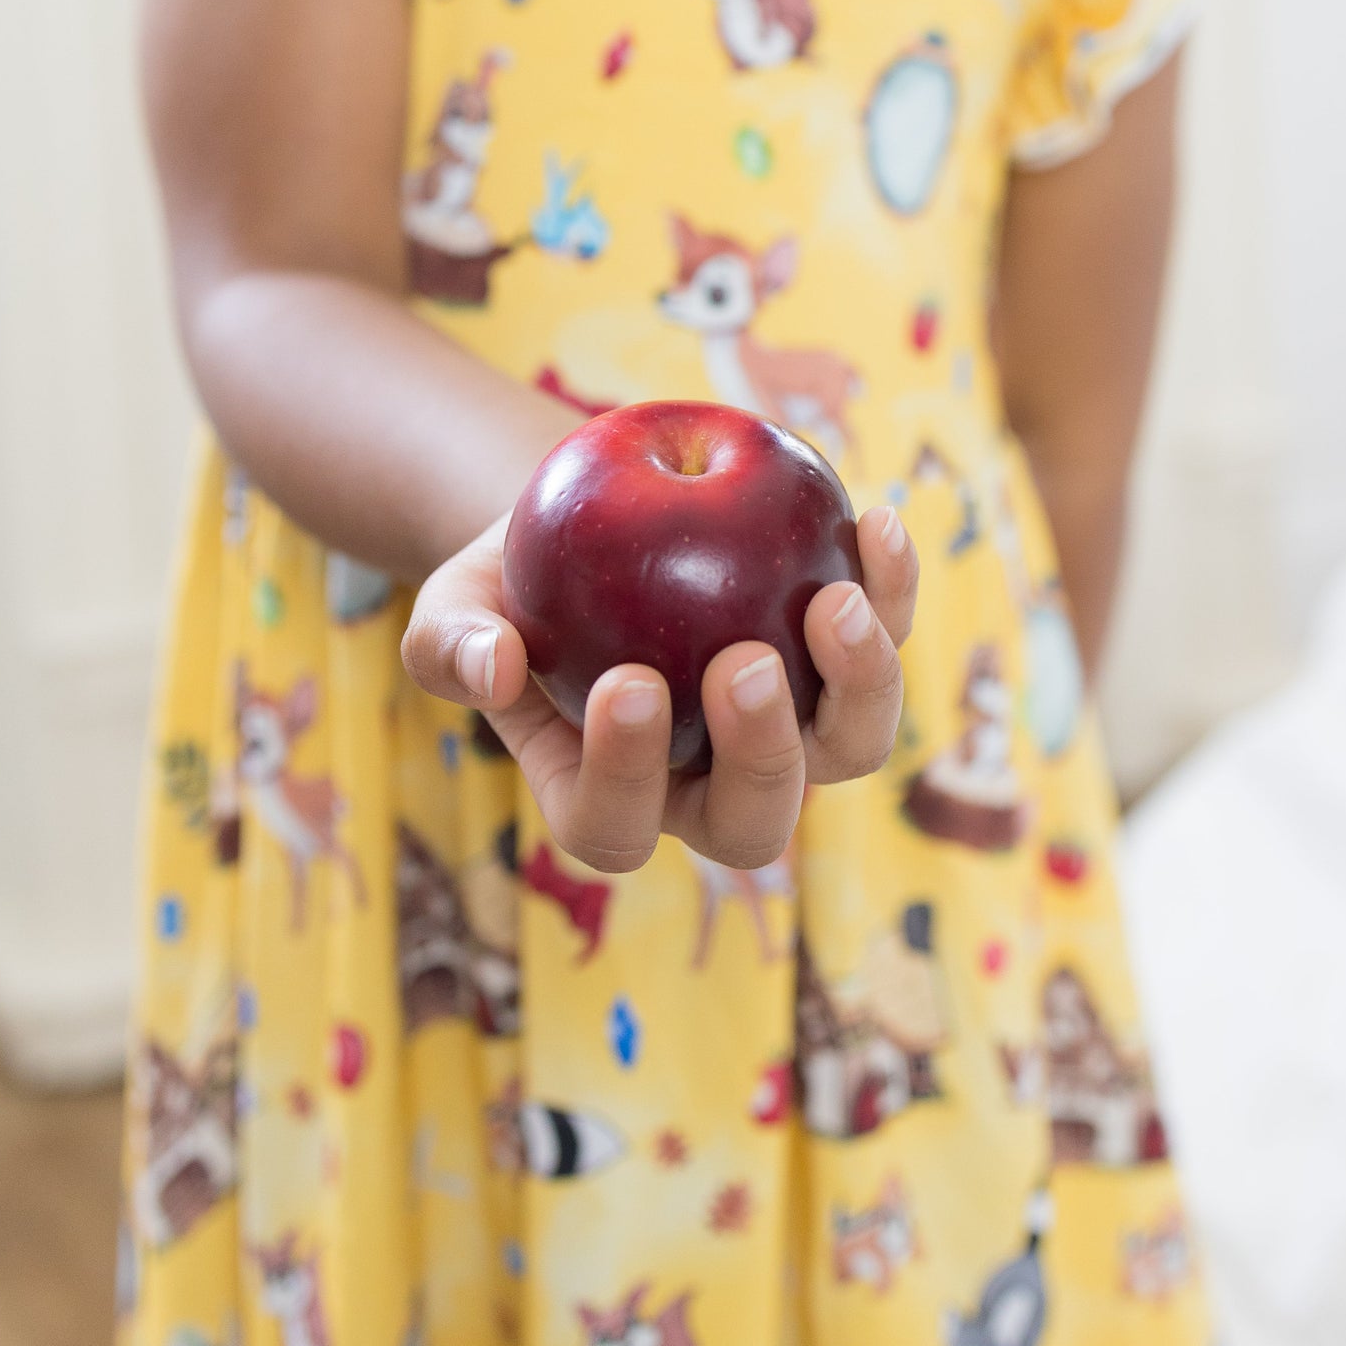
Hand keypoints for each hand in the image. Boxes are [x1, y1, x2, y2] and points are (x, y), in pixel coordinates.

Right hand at [401, 505, 917, 875]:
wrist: (589, 527)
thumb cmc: (513, 583)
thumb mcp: (456, 603)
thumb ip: (452, 643)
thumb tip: (490, 669)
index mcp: (608, 795)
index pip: (617, 823)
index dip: (627, 774)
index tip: (626, 682)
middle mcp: (708, 785)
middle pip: (753, 821)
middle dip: (760, 755)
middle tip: (745, 663)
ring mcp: (788, 730)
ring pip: (847, 750)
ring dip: (858, 686)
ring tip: (835, 600)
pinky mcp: (840, 659)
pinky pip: (885, 641)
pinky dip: (893, 589)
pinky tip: (878, 522)